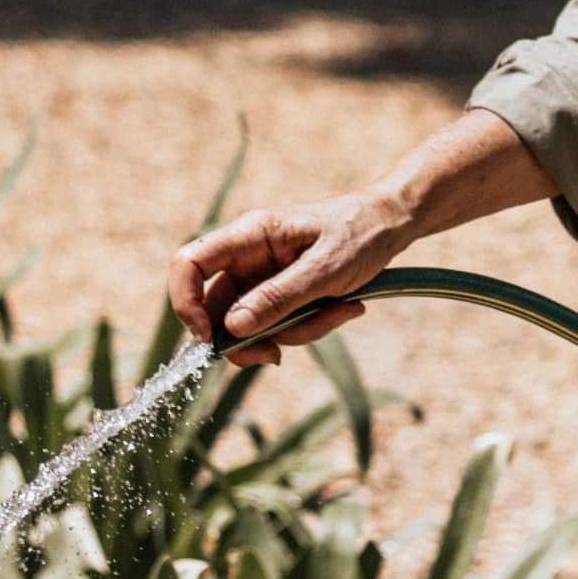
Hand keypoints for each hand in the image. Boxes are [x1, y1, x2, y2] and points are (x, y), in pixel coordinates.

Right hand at [171, 189, 406, 366]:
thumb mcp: (325, 269)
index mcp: (251, 234)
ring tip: (337, 310)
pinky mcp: (280, 291)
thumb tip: (230, 328)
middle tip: (277, 354)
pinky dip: (306, 327)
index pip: (189, 263)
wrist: (391, 224)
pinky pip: (277, 324)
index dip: (186, 303)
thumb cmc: (361, 234)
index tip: (210, 339)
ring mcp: (262, 274)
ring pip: (249, 325)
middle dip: (248, 339)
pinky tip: (341, 308)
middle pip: (215, 309)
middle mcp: (248, 255)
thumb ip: (278, 298)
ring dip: (291, 332)